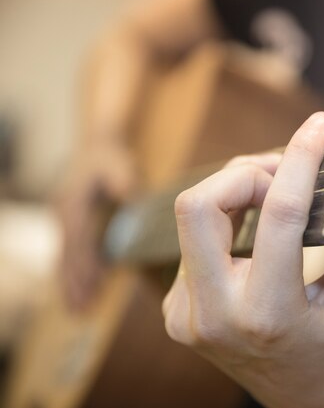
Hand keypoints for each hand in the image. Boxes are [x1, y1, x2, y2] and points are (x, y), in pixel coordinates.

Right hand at [55, 138, 136, 308]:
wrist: (97, 144)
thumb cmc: (112, 157)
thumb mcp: (119, 165)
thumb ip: (123, 182)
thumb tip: (128, 198)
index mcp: (75, 203)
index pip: (80, 241)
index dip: (86, 266)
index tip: (92, 288)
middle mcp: (63, 213)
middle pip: (68, 255)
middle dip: (74, 284)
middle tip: (80, 312)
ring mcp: (63, 219)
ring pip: (65, 257)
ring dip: (70, 284)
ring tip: (77, 311)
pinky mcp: (70, 223)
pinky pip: (70, 253)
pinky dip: (74, 272)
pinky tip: (81, 291)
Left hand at [163, 112, 323, 407]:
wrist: (302, 397)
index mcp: (270, 315)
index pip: (279, 216)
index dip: (300, 160)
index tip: (317, 127)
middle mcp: (215, 315)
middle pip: (200, 205)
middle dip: (245, 172)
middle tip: (285, 170)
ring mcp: (186, 313)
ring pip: (193, 215)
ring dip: (235, 188)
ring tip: (274, 187)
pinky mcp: (177, 306)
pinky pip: (195, 239)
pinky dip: (228, 215)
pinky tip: (256, 220)